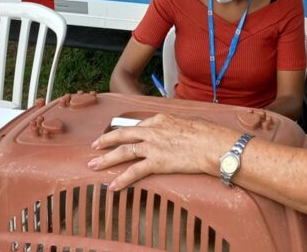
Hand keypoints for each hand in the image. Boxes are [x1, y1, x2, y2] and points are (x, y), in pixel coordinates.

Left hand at [89, 114, 239, 190]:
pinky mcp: (156, 162)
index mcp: (161, 119)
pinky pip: (134, 172)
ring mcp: (152, 146)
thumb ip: (180, 126)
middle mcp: (153, 131)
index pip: (138, 126)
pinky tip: (113, 186)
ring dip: (106, 159)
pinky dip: (122, 179)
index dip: (125, 132)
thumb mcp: (190, 122)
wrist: (212, 144)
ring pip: (123, 152)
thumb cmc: (208, 134)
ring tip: (93, 165)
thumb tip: (182, 131)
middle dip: (106, 140)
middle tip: (94, 146)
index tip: (117, 135)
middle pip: (123, 135)